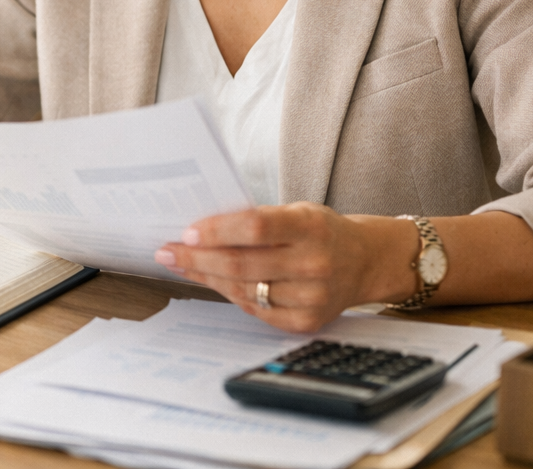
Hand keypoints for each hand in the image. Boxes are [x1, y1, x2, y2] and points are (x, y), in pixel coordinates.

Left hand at [155, 203, 417, 332]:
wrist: (364, 262)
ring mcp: (313, 297)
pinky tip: (213, 281)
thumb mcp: (296, 211)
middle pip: (242, 264)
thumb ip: (258, 219)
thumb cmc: (319, 231)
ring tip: (181, 264)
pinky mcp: (307, 322)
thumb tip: (200, 229)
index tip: (187, 231)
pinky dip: (230, 294)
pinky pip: (256, 309)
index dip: (217, 230)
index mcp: (311, 226)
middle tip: (168, 251)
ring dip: (206, 276)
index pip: (255, 227)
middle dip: (197, 258)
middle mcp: (315, 263)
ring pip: (244, 289)